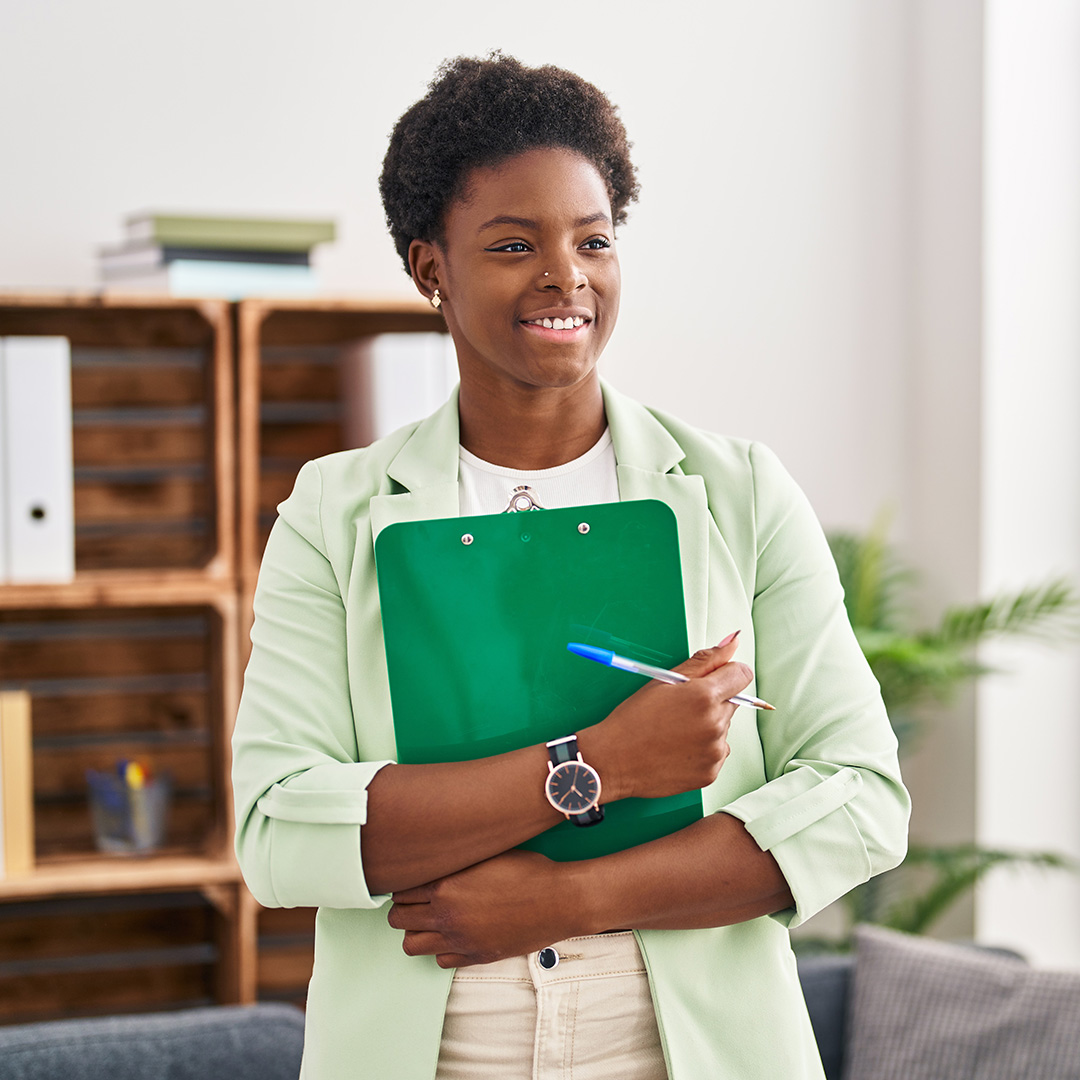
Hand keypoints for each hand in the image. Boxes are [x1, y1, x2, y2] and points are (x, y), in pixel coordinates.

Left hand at [387, 850, 579, 967]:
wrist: (558, 900)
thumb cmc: (528, 872)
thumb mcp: (487, 855)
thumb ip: (456, 862)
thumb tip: (437, 860)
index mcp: (446, 886)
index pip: (400, 892)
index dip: (404, 887)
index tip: (412, 884)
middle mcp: (447, 915)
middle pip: (399, 919)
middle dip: (404, 909)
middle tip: (418, 902)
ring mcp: (460, 940)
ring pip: (412, 944)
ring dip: (417, 931)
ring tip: (431, 920)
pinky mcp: (476, 956)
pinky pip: (440, 961)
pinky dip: (442, 949)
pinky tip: (455, 935)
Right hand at [579, 633, 752, 801]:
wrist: (613, 761)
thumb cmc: (633, 718)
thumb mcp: (665, 681)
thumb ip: (705, 660)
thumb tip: (734, 641)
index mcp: (704, 696)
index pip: (741, 674)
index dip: (726, 673)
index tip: (713, 679)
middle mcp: (715, 724)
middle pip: (732, 702)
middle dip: (712, 701)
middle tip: (680, 709)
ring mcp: (714, 752)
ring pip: (723, 728)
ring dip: (707, 726)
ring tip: (674, 732)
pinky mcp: (711, 773)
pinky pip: (717, 752)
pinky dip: (702, 749)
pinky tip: (677, 749)